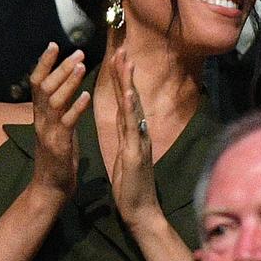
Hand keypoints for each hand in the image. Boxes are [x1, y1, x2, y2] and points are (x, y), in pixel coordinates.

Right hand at [29, 43, 90, 201]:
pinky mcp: (59, 145)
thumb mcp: (58, 129)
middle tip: (79, 52)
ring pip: (55, 100)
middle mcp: (42, 120)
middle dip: (61, 67)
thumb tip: (67, 92)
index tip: (55, 45)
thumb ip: (61, 110)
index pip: (39, 83)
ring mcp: (49, 132)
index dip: (45, 63)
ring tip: (82, 66)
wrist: (52, 188)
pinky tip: (87, 96)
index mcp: (42, 115)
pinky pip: (67, 122)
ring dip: (68, 82)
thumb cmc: (58, 158)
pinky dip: (76, 107)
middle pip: (45, 87)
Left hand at [109, 48, 160, 231]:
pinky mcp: (136, 153)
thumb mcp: (127, 157)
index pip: (126, 102)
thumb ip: (129, 138)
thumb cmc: (133, 188)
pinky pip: (133, 128)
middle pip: (131, 98)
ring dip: (129, 84)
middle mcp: (139, 133)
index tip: (118, 58)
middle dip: (126, 73)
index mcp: (134, 134)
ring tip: (125, 62)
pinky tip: (127, 94)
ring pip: (133, 108)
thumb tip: (128, 122)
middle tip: (122, 49)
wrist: (141, 212)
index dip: (122, 80)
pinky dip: (130, 109)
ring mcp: (139, 142)